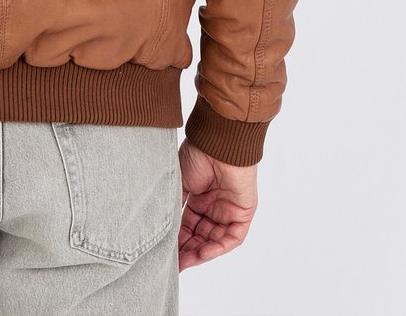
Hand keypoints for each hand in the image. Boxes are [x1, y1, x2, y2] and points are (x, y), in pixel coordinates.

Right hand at [177, 138, 257, 270]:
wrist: (217, 142)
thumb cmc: (198, 155)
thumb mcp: (179, 183)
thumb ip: (175, 206)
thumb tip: (163, 229)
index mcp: (199, 198)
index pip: (188, 226)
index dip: (177, 241)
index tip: (164, 254)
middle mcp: (214, 207)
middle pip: (200, 236)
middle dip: (187, 251)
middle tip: (173, 264)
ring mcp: (229, 211)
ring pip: (215, 240)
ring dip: (200, 252)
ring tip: (184, 262)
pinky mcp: (243, 213)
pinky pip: (232, 237)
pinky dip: (218, 247)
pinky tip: (203, 252)